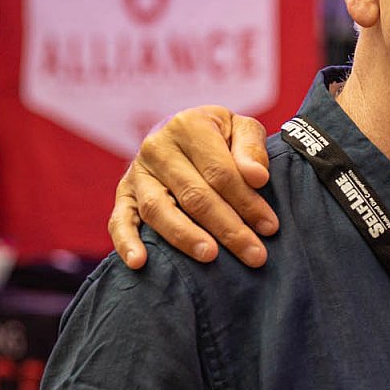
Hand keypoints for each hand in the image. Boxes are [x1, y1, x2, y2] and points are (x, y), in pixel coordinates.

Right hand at [108, 107, 276, 269]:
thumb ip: (251, 148)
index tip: (270, 227)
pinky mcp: (124, 195)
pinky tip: (140, 263)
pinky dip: (126, 242)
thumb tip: (257, 176)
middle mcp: (157, 147)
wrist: (184, 133)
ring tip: (211, 257)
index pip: (220, 172)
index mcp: (188, 126)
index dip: (246, 201)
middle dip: (227, 228)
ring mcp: (137, 172)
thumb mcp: (241, 128)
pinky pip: (120, 220)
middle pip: (193, 194)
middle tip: (254, 255)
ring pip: (158, 209)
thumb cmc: (221, 136)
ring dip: (186, 237)